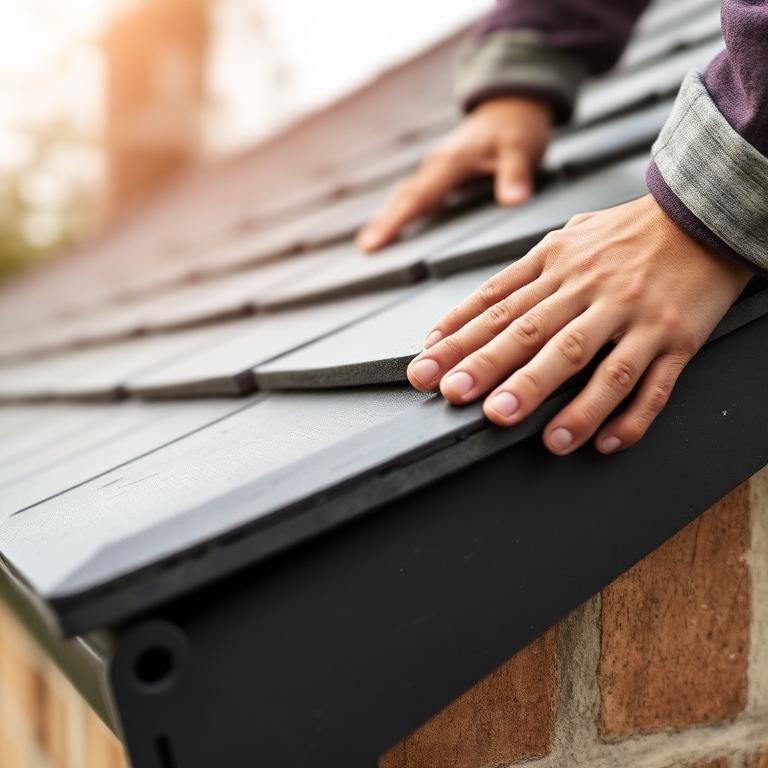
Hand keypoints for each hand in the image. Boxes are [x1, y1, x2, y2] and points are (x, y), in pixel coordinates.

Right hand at [357, 97, 551, 251]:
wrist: (512, 103)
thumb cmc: (516, 127)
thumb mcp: (521, 148)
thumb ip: (516, 175)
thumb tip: (514, 200)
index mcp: (450, 161)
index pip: (417, 197)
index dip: (395, 221)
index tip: (374, 241)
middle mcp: (436, 164)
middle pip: (403, 196)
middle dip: (383, 222)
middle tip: (364, 249)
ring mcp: (435, 167)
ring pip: (404, 194)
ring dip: (387, 217)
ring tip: (370, 243)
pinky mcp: (438, 171)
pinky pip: (414, 192)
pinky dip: (400, 209)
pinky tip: (392, 225)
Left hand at [407, 194, 752, 454]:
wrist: (703, 214)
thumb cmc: (627, 234)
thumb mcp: (565, 240)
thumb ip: (518, 278)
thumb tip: (464, 316)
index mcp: (558, 264)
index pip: (497, 305)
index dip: (457, 338)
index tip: (427, 367)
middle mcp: (592, 289)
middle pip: (535, 332)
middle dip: (492, 366)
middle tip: (460, 394)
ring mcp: (634, 315)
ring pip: (592, 361)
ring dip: (558, 400)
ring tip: (530, 431)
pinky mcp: (676, 337)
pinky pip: (653, 384)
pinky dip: (630, 417)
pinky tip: (604, 441)